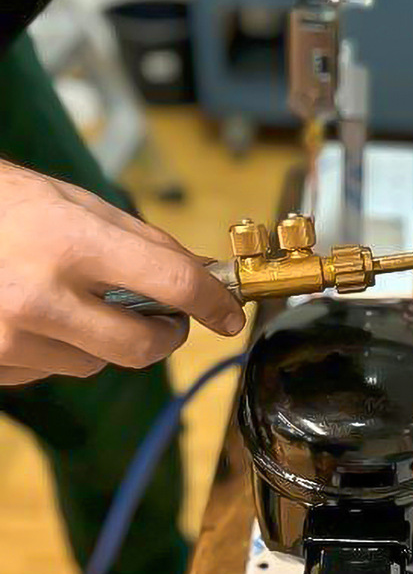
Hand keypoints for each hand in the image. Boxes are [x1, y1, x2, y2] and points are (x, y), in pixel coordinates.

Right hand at [0, 161, 245, 385]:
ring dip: (105, 338)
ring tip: (75, 299)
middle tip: (169, 318)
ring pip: (97, 362)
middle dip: (166, 334)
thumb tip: (202, 274)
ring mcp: (8, 338)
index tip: (229, 314)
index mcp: (69, 243)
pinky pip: (53, 370)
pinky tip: (36, 314)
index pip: (171, 283)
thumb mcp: (75, 203)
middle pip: (142, 346)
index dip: (213, 303)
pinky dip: (61, 348)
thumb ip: (143, 243)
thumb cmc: (0, 203)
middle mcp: (39, 297)